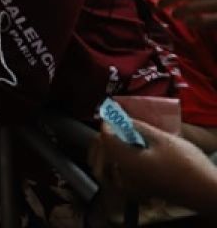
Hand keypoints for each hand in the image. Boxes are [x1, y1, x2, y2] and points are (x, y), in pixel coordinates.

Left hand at [93, 119, 216, 213]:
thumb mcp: (163, 139)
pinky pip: (117, 179)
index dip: (107, 124)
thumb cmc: (186, 163)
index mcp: (126, 161)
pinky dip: (116, 167)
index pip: (105, 139)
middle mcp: (123, 176)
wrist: (206, 191)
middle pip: (101, 154)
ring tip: (121, 141)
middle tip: (117, 126)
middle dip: (105, 138)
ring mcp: (130, 187)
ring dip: (107, 153)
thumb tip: (122, 118)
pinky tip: (129, 158)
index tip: (112, 114)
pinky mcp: (139, 193)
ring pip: (106, 168)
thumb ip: (139, 128)